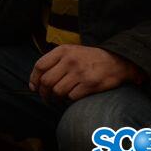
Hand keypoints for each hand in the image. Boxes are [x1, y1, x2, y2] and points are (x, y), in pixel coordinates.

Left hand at [28, 45, 144, 102]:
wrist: (116, 61)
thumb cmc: (89, 58)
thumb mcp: (71, 52)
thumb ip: (54, 62)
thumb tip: (36, 81)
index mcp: (63, 51)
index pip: (40, 66)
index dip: (34, 79)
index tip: (34, 87)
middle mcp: (70, 60)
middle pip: (46, 81)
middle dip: (43, 93)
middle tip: (46, 98)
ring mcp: (80, 72)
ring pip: (57, 91)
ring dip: (57, 98)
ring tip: (60, 98)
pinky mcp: (90, 84)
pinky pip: (71, 97)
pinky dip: (70, 100)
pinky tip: (73, 96)